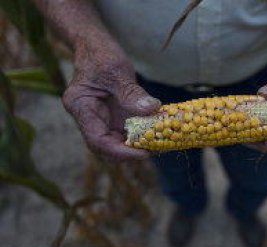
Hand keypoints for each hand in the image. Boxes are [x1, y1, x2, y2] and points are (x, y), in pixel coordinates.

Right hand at [63, 39, 160, 160]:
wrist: (95, 45)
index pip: (97, 140)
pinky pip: (124, 132)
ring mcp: (99, 119)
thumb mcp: (116, 70)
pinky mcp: (111, 117)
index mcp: (80, 106)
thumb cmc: (101, 54)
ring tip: (159, 143)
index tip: (144, 152)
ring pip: (115, 143)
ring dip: (136, 146)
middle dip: (129, 153)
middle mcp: (88, 118)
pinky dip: (140, 135)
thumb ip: (131, 93)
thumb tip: (152, 110)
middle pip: (105, 147)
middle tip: (156, 149)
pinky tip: (156, 132)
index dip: (120, 151)